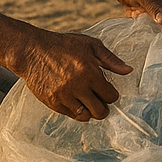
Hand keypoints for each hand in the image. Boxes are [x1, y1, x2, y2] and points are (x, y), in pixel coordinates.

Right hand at [10, 28, 132, 120]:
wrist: (33, 51)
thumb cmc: (64, 45)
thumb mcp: (91, 45)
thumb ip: (111, 59)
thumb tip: (128, 70)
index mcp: (90, 72)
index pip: (110, 96)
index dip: (113, 95)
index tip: (110, 92)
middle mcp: (78, 87)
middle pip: (99, 111)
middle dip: (104, 108)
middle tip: (102, 102)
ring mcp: (63, 96)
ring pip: (85, 116)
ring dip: (90, 112)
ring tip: (90, 103)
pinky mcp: (52, 102)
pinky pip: (70, 115)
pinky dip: (76, 112)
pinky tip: (77, 102)